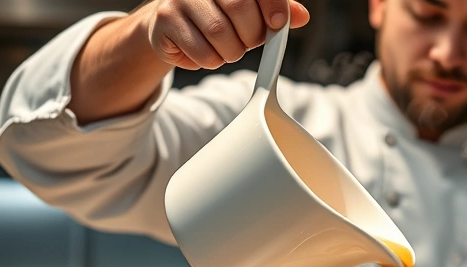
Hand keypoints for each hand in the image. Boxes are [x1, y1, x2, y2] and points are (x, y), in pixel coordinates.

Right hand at [143, 0, 309, 69]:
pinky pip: (203, 54)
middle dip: (251, 35)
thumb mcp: (250, 12)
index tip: (278, 24)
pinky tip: (205, 51)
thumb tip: (301, 16)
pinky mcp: (166, 21)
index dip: (272, 6)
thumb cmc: (218, 15)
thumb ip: (276, 11)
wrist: (170, 23)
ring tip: (224, 47)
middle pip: (240, 10)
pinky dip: (211, 61)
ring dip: (231, 52)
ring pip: (222, 36)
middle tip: (246, 41)